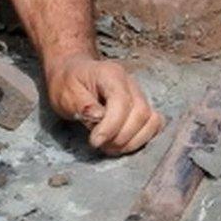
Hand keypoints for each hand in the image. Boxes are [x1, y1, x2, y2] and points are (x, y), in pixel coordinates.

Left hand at [47, 53, 163, 154]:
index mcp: (111, 74)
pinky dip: (143, 138)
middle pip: (141, 113)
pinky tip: (123, 143)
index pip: (122, 102)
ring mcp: (140, 95)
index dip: (111, 126)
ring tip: (110, 146)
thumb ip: (82, 105)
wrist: (73, 74)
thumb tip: (98, 118)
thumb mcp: (65, 92)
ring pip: (152, 121)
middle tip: (101, 145)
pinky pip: (155, 125)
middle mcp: (131, 83)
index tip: (95, 141)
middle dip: (121, 137)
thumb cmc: (68, 83)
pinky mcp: (144, 108)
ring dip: (133, 141)